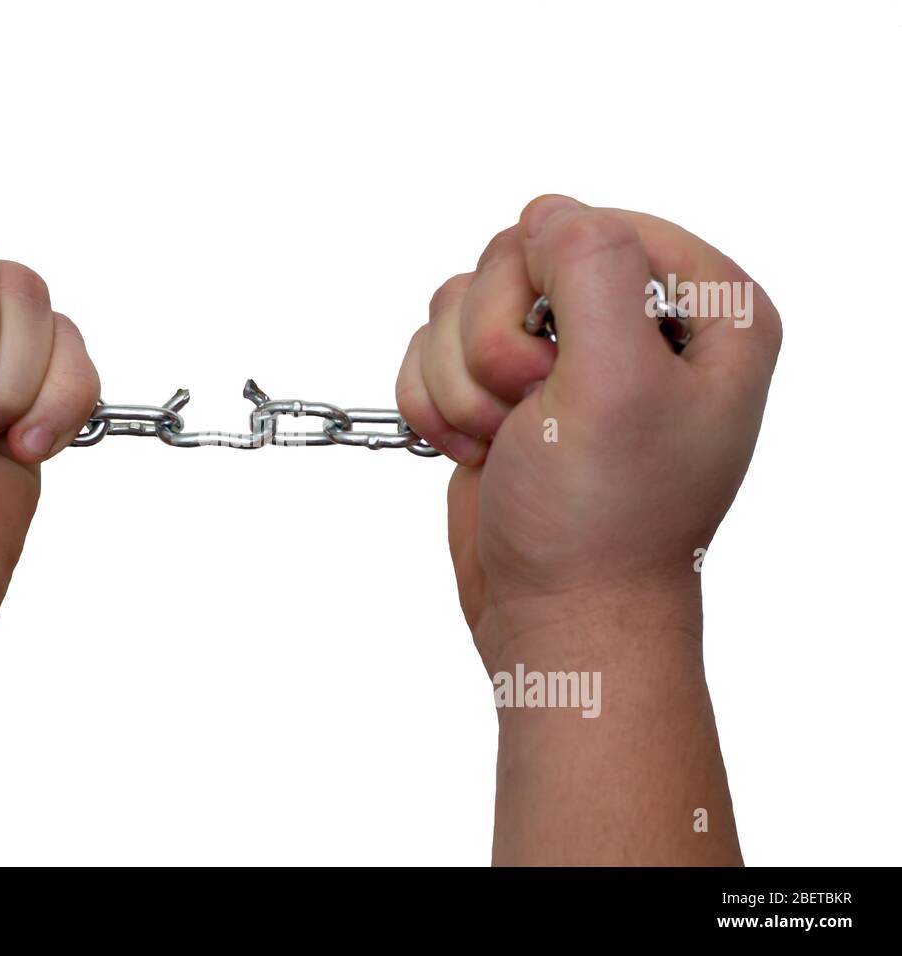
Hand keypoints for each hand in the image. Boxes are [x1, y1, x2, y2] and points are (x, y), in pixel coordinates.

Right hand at [396, 195, 780, 666]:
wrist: (556, 617)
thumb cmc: (601, 522)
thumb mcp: (616, 383)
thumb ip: (592, 268)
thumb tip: (547, 211)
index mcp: (704, 312)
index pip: (596, 225)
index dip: (553, 285)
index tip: (561, 363)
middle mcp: (632, 323)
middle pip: (514, 258)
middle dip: (496, 345)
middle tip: (530, 411)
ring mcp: (561, 356)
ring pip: (460, 302)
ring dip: (461, 383)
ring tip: (507, 442)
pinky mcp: (500, 390)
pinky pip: (429, 348)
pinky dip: (434, 404)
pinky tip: (475, 453)